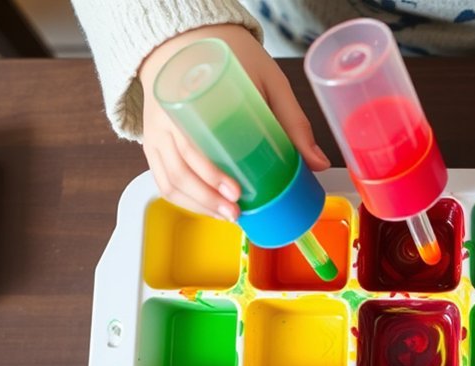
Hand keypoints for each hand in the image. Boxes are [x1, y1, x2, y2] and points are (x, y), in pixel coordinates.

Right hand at [138, 24, 329, 220]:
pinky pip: (163, 178)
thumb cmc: (231, 60)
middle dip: (207, 198)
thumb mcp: (269, 82)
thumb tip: (319, 163)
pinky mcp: (155, 143)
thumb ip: (293, 121)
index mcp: (190, 98)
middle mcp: (166, 118)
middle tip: (237, 212)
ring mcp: (157, 133)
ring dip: (196, 204)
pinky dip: (183, 199)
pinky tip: (209, 208)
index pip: (191, 144)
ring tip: (228, 216)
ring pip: (169, 180)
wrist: (189, 41)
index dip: (210, 173)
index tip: (235, 191)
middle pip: (179, 170)